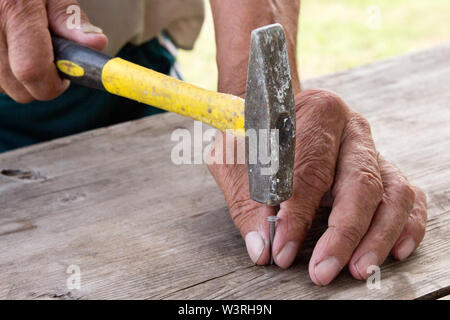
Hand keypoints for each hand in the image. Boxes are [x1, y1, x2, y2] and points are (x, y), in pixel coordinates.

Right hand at [0, 0, 107, 102]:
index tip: (64, 79)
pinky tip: (5, 45)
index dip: (52, 84)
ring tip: (20, 43)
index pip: (32, 71)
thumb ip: (69, 18)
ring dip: (16, 76)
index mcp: (11, 6)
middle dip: (38, 83)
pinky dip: (1, 68)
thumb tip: (96, 44)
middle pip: (16, 88)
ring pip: (1, 85)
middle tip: (45, 58)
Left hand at [208, 89, 426, 284]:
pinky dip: (406, 224)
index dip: (297, 214)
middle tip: (322, 270)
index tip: (282, 248)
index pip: (311, 169)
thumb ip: (247, 201)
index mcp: (316, 112)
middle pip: (360, 182)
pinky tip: (395, 250)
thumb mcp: (234, 160)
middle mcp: (351, 130)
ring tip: (360, 269)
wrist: (274, 113)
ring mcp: (372, 150)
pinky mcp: (382, 169)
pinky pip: (407, 196)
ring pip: (391, 192)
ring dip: (377, 236)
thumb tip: (262, 247)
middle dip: (343, 233)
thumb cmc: (254, 135)